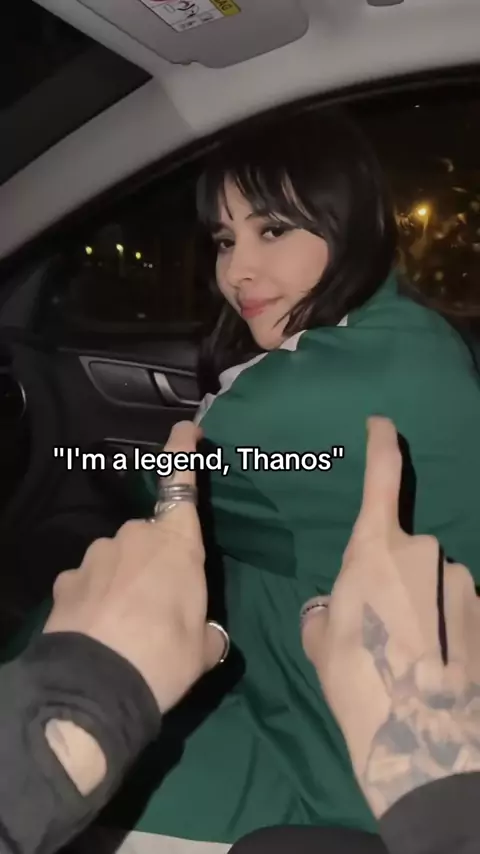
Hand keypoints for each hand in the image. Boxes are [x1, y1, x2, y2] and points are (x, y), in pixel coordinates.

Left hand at [44, 421, 224, 713]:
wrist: (96, 685)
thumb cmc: (165, 657)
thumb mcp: (203, 649)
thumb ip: (208, 632)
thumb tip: (207, 635)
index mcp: (178, 544)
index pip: (182, 485)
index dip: (183, 451)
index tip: (185, 428)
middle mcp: (136, 537)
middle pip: (151, 536)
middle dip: (156, 561)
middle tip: (162, 605)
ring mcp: (97, 555)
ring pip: (118, 558)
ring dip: (125, 580)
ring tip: (128, 624)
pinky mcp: (68, 579)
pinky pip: (90, 580)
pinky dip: (96, 597)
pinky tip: (99, 629)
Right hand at [301, 417, 479, 817]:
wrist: (423, 738)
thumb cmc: (358, 681)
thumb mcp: (322, 642)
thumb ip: (330, 609)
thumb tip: (338, 608)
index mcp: (375, 551)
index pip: (382, 480)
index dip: (382, 445)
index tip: (382, 424)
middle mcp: (425, 554)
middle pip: (407, 551)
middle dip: (395, 579)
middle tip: (382, 628)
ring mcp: (462, 583)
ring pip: (436, 583)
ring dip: (425, 607)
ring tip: (411, 656)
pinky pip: (458, 611)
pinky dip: (448, 631)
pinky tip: (440, 666)